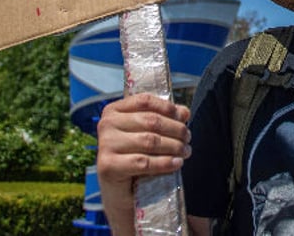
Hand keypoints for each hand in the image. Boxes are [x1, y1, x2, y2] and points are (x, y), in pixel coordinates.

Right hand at [96, 94, 190, 233]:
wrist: (121, 192)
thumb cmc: (135, 157)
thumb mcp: (149, 134)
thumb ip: (164, 119)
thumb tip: (184, 111)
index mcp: (113, 111)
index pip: (145, 101)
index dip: (168, 108)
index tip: (184, 117)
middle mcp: (106, 124)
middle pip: (151, 121)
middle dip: (175, 129)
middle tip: (188, 138)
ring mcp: (105, 145)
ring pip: (149, 141)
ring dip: (174, 146)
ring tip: (185, 151)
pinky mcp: (107, 166)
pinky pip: (143, 162)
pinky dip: (164, 163)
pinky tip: (177, 163)